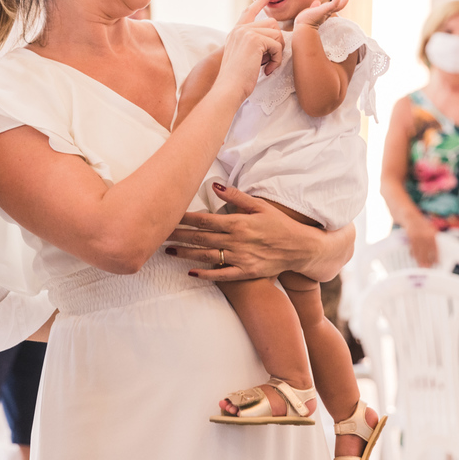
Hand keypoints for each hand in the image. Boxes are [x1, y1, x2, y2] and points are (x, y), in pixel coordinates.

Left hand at [165, 183, 320, 280]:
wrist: (300, 248)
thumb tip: (215, 184)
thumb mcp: (260, 205)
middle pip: (201, 237)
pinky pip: (222, 274)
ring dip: (186, 253)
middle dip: (178, 234)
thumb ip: (236, 196)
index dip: (184, 217)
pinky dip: (206, 274)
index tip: (168, 214)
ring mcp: (240, 258)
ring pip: (207, 255)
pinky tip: (190, 272)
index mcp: (239, 222)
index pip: (205, 219)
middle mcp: (237, 240)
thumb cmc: (279, 224)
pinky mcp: (245, 272)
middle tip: (158, 232)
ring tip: (168, 250)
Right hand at [214, 0, 283, 100]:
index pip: (248, 12)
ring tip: (267, 66)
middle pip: (272, 24)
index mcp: (235, 32)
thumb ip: (253, 45)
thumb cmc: (237, 80)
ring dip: (277, 52)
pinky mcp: (255, 39)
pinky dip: (277, 59)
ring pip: (276, 34)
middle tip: (269, 60)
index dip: (259, 4)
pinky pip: (277, 45)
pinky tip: (267, 69)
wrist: (229, 88)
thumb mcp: (243, 57)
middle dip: (276, 43)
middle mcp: (240, 29)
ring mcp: (246, 32)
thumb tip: (273, 39)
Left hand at [293, 0, 350, 29]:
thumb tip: (317, 1)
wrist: (302, 26)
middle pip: (342, 3)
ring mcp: (328, 11)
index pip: (336, 4)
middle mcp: (329, 12)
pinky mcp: (325, 10)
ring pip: (341, 3)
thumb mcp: (311, 11)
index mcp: (326, 12)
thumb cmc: (305, 20)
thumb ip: (315, 7)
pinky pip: (334, 4)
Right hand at [403, 213, 437, 267]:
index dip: (436, 256)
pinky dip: (413, 253)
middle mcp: (425, 235)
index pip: (435, 248)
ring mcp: (417, 236)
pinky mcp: (410, 236)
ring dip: (420, 259)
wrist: (411, 217)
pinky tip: (413, 258)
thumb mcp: (430, 229)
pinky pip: (412, 247)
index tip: (437, 263)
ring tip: (421, 266)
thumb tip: (435, 252)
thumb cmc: (422, 224)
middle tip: (427, 268)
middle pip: (427, 251)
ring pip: (419, 250)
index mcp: (432, 234)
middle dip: (427, 260)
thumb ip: (433, 239)